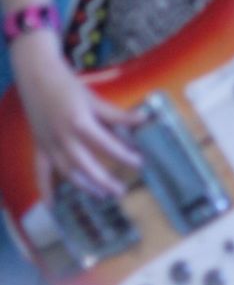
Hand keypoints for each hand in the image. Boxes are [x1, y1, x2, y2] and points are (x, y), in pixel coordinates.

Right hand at [11, 30, 141, 200]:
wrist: (38, 78)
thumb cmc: (69, 87)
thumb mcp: (95, 99)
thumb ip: (118, 114)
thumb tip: (144, 120)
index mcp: (80, 123)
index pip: (106, 144)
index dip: (124, 155)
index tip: (140, 162)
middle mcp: (63, 138)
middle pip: (86, 165)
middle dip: (104, 180)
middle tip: (121, 190)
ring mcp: (49, 145)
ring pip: (67, 172)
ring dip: (84, 186)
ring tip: (101, 195)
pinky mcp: (39, 147)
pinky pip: (41, 172)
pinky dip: (45, 189)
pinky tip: (51, 206)